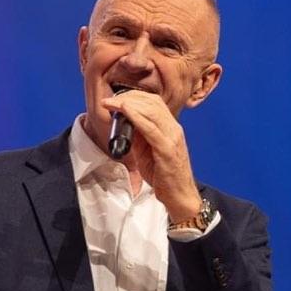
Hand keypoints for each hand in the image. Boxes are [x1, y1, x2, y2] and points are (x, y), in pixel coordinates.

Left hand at [101, 92, 201, 221]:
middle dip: (128, 97)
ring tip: (112, 103)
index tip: (116, 98)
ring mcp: (172, 137)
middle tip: (110, 100)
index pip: (154, 102)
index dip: (134, 96)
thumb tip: (124, 124)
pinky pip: (151, 128)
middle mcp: (173, 129)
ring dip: (128, 104)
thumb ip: (138, 137)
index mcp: (170, 128)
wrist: (180, 195)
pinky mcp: (167, 149)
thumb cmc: (164, 176)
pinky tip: (125, 111)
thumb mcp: (147, 152)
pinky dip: (137, 116)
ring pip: (152, 111)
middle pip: (152, 102)